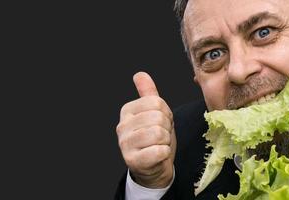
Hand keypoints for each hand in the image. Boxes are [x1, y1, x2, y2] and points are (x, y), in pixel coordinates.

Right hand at [116, 72, 175, 187]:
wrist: (153, 167)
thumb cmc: (154, 138)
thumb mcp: (153, 113)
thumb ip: (148, 94)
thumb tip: (140, 74)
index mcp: (127, 110)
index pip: (157, 102)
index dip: (166, 113)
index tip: (161, 122)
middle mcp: (122, 125)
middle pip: (158, 117)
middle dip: (166, 128)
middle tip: (161, 136)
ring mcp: (125, 144)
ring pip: (159, 134)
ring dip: (165, 141)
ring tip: (158, 145)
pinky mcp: (132, 160)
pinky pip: (159, 151)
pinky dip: (165, 154)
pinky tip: (157, 155)